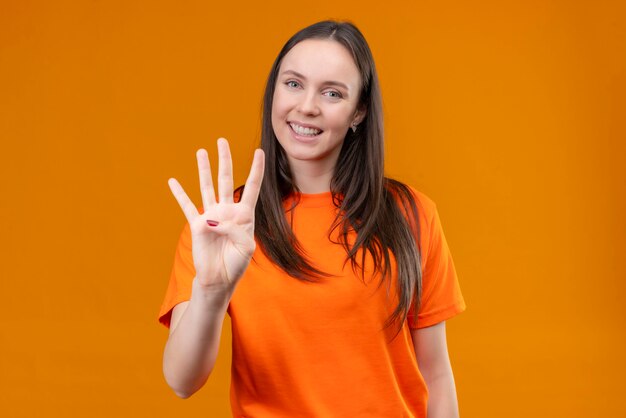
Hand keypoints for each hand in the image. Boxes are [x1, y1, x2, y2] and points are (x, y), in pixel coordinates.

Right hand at [167, 138, 264, 291]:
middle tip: (222, 140)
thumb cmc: (236, 263)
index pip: (251, 187)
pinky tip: (173, 181)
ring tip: (201, 151)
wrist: (220, 278)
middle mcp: (227, 210)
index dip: (256, 170)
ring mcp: (211, 215)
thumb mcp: (246, 246)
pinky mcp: (197, 224)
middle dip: (225, 159)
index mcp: (244, 214)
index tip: (259, 152)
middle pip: (226, 179)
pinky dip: (180, 193)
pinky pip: (187, 205)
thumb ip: (234, 230)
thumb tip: (212, 220)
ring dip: (203, 169)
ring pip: (207, 186)